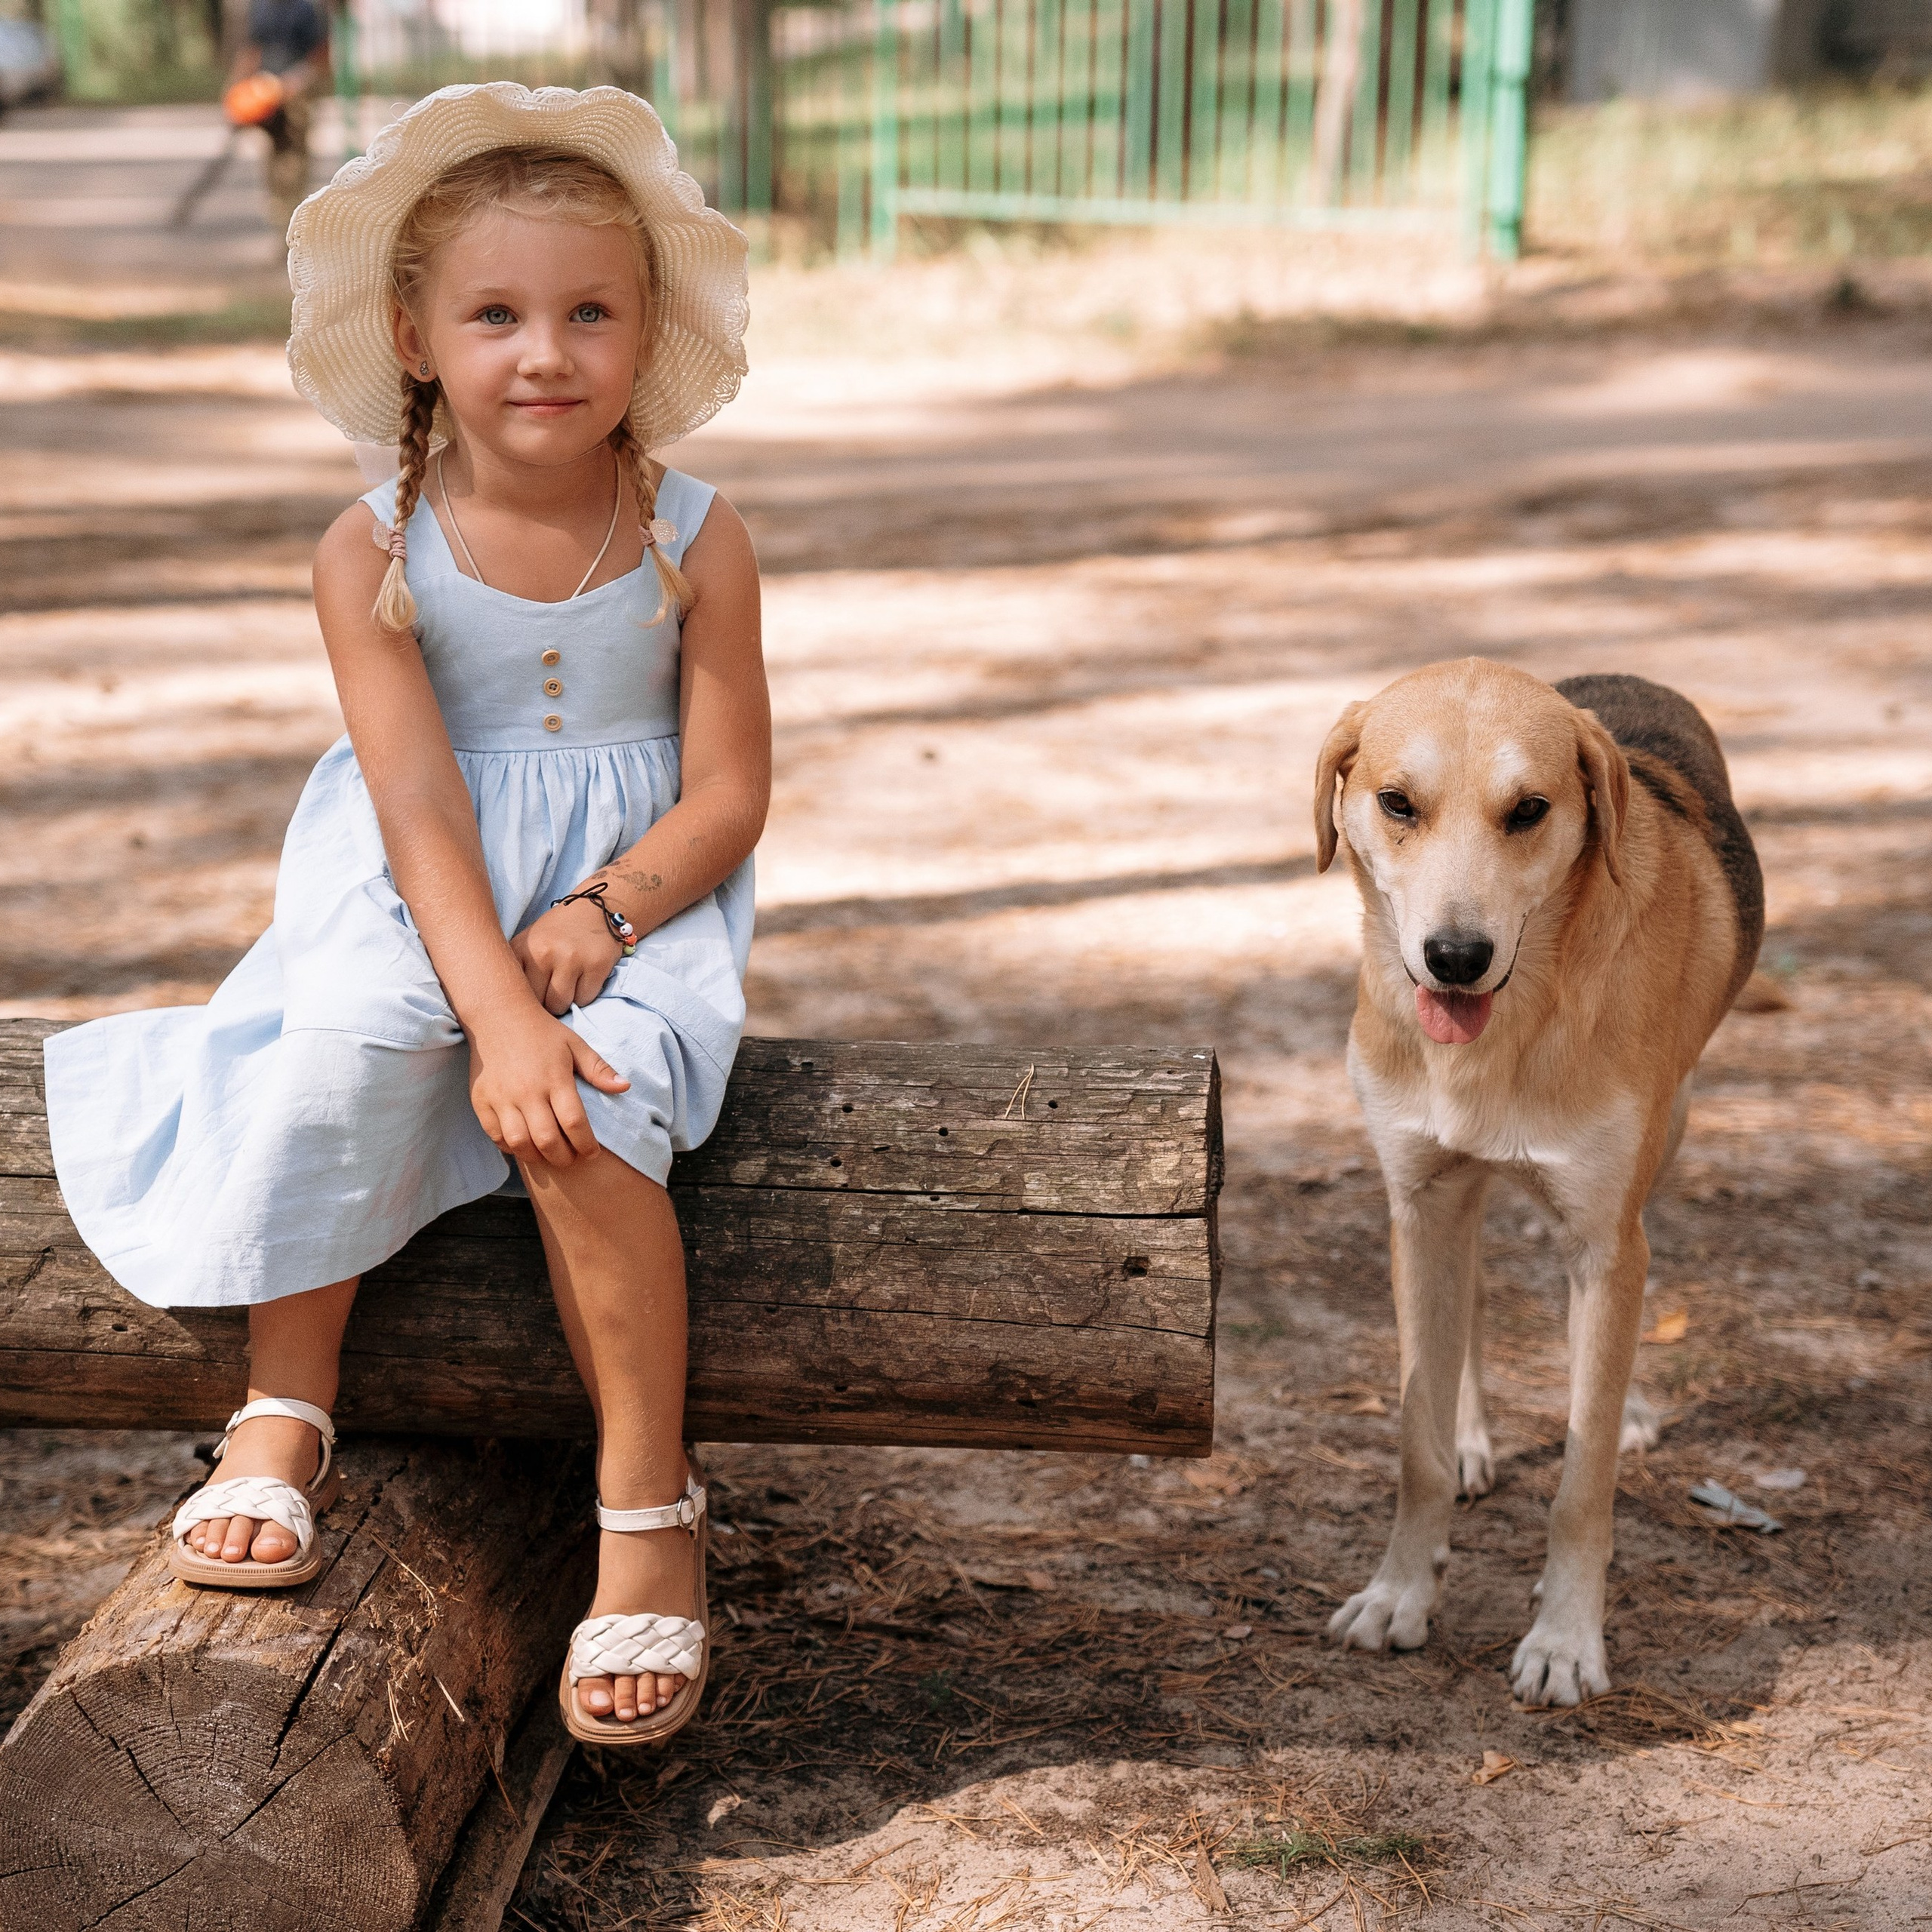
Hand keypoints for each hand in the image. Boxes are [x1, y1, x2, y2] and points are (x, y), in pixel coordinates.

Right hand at [468, 1003, 629, 1168]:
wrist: (497, 1015)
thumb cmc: (542, 1032)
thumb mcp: (575, 1044)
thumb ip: (599, 1069)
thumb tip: (625, 1087)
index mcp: (555, 1078)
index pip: (574, 1123)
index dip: (586, 1144)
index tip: (592, 1153)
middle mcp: (527, 1091)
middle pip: (547, 1140)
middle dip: (563, 1157)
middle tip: (571, 1158)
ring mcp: (501, 1098)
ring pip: (520, 1143)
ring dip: (537, 1157)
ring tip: (548, 1154)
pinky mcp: (480, 1101)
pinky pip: (495, 1136)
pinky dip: (511, 1147)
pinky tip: (524, 1144)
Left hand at [511, 897, 623, 1015]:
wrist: (595, 908)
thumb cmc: (557, 932)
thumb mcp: (527, 942)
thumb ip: (517, 968)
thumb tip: (510, 1005)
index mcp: (522, 948)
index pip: (516, 993)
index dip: (526, 999)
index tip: (533, 993)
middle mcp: (544, 952)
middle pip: (539, 1003)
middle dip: (546, 1003)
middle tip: (553, 989)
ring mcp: (571, 958)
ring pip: (561, 1004)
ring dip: (566, 1001)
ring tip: (568, 983)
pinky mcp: (596, 964)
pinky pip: (584, 999)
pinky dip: (585, 995)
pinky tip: (584, 978)